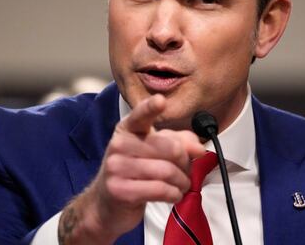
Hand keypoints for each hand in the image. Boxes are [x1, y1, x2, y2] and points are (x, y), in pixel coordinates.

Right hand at [58, 94, 205, 243]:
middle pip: (169, 148)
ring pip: (167, 171)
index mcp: (128, 129)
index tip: (161, 101)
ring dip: (182, 181)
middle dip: (185, 163)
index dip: (151, 108)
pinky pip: (159, 190)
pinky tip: (173, 194)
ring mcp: (116, 167)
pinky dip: (174, 194)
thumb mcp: (153, 151)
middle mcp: (119, 144)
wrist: (105, 204)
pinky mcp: (120, 190)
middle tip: (186, 171)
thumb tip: (198, 148)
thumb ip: (178, 142)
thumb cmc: (134, 172)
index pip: (140, 115)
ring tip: (182, 185)